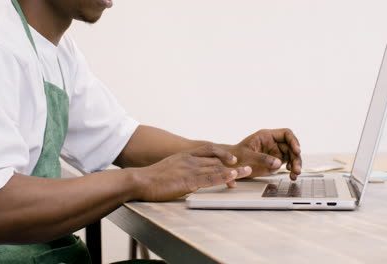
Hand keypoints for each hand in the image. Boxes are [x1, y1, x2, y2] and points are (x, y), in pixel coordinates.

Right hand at [133, 144, 251, 201]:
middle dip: (233, 164)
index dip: (222, 154)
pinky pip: (209, 178)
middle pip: (216, 160)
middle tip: (247, 166)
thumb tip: (189, 179)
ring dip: (234, 171)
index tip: (232, 158)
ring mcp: (189, 170)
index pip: (208, 151)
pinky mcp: (188, 181)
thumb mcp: (168, 169)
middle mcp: (189, 160)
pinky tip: (232, 178)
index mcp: (184, 156)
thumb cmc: (151, 178)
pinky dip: (222, 178)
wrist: (139, 180)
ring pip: (216, 168)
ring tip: (247, 171)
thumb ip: (181, 171)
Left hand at [228, 129, 301, 179]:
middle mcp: (273, 143)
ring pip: (292, 156)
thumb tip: (278, 163)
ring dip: (296, 165)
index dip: (293, 141)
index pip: (286, 134)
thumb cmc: (235, 155)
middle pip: (291, 147)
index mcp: (266, 136)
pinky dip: (291, 170)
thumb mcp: (247, 155)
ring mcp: (275, 152)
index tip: (297, 150)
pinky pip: (287, 164)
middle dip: (296, 157)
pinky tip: (291, 176)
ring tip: (294, 174)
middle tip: (296, 168)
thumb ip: (262, 158)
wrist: (230, 165)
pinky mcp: (275, 162)